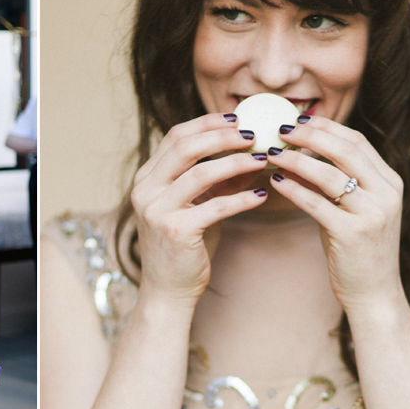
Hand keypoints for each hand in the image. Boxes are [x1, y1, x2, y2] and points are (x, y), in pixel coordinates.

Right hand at [130, 113, 270, 304]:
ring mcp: (157, 211)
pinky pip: (216, 206)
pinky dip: (243, 198)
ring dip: (236, 162)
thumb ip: (219, 180)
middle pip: (185, 147)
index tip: (238, 118)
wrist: (168, 290)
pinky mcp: (177, 231)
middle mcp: (146, 190)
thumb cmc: (185, 246)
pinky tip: (263, 196)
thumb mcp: (199, 206)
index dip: (207, 123)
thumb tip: (255, 152)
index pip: (175, 137)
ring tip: (264, 159)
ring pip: (200, 173)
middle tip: (254, 134)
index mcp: (146, 178)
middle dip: (223, 136)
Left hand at [267, 116, 404, 309]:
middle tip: (280, 129)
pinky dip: (294, 190)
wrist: (374, 292)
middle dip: (310, 135)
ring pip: (331, 175)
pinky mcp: (353, 234)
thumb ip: (334, 181)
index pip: (357, 141)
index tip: (297, 120)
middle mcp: (387, 193)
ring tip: (271, 153)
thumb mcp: (352, 209)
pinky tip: (274, 181)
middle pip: (346, 150)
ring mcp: (373, 214)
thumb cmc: (356, 248)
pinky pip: (317, 204)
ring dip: (296, 160)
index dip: (325, 127)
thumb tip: (297, 152)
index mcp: (390, 182)